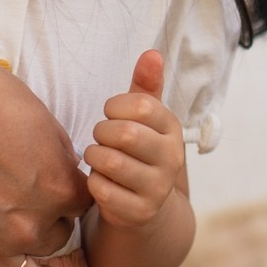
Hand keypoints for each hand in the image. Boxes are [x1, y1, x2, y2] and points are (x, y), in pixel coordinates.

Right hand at [0, 61, 85, 266]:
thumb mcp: (39, 119)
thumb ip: (56, 157)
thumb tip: (64, 172)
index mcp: (59, 188)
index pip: (82, 209)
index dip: (72, 202)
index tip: (64, 199)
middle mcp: (31, 225)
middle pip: (55, 242)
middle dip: (51, 233)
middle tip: (43, 229)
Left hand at [86, 51, 187, 231]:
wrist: (147, 206)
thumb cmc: (138, 151)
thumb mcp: (145, 119)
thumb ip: (146, 86)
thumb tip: (152, 53)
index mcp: (173, 129)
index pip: (140, 106)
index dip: (115, 107)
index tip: (111, 114)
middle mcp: (172, 159)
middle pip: (124, 134)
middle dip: (101, 132)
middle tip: (99, 137)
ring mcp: (158, 188)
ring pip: (110, 162)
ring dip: (93, 157)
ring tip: (96, 158)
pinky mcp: (139, 212)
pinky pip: (101, 190)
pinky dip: (93, 183)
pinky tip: (99, 182)